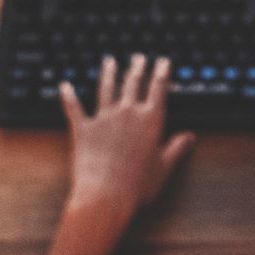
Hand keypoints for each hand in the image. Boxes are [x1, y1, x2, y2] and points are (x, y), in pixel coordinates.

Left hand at [60, 54, 194, 229]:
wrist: (104, 196)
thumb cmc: (137, 186)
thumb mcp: (164, 168)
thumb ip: (177, 148)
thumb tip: (190, 136)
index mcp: (150, 120)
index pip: (158, 89)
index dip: (161, 73)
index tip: (162, 62)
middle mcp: (127, 113)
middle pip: (132, 83)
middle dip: (136, 68)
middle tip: (138, 58)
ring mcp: (103, 118)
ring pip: (106, 88)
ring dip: (108, 73)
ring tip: (109, 61)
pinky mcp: (83, 129)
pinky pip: (74, 108)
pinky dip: (68, 96)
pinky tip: (64, 86)